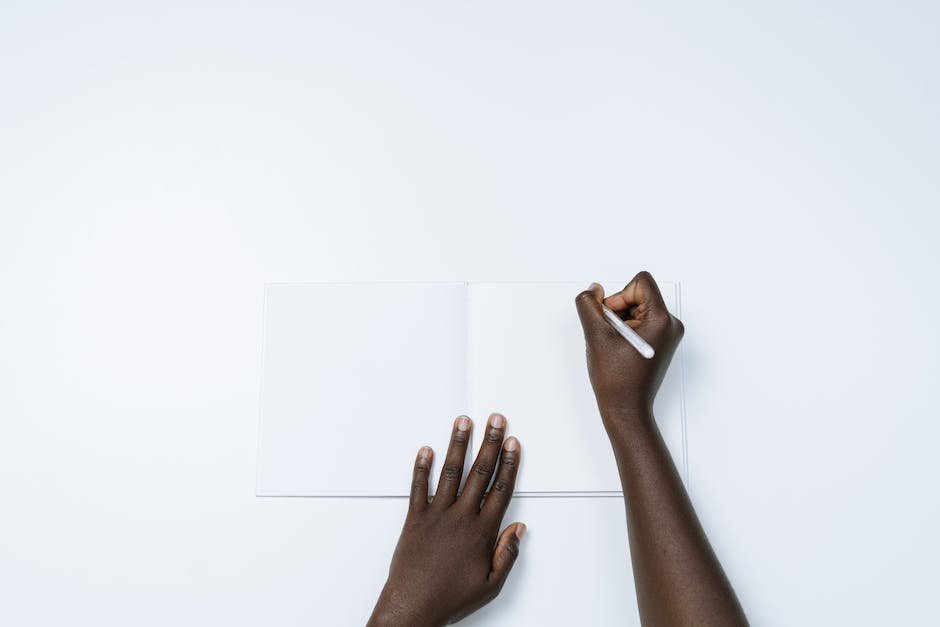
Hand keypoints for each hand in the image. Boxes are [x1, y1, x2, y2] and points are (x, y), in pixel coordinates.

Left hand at [367, 414, 525, 626]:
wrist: (413, 606)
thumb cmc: (450, 597)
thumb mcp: (491, 584)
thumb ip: (507, 554)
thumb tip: (519, 529)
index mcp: (481, 532)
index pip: (501, 489)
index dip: (510, 463)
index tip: (514, 444)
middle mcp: (460, 517)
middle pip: (480, 472)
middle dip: (490, 443)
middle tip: (496, 420)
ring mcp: (436, 515)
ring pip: (451, 471)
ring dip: (458, 444)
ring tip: (464, 422)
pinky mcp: (414, 518)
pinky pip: (418, 487)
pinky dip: (421, 467)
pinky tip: (426, 449)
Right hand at [575, 271, 683, 420]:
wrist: (626, 409)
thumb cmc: (617, 380)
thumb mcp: (596, 336)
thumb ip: (589, 305)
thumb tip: (594, 289)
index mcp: (662, 320)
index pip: (641, 282)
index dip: (619, 296)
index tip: (612, 319)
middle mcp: (671, 325)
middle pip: (639, 295)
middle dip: (619, 311)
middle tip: (612, 336)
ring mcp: (668, 334)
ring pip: (637, 308)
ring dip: (621, 322)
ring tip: (616, 346)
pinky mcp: (661, 343)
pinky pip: (641, 322)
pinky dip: (626, 331)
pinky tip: (620, 351)